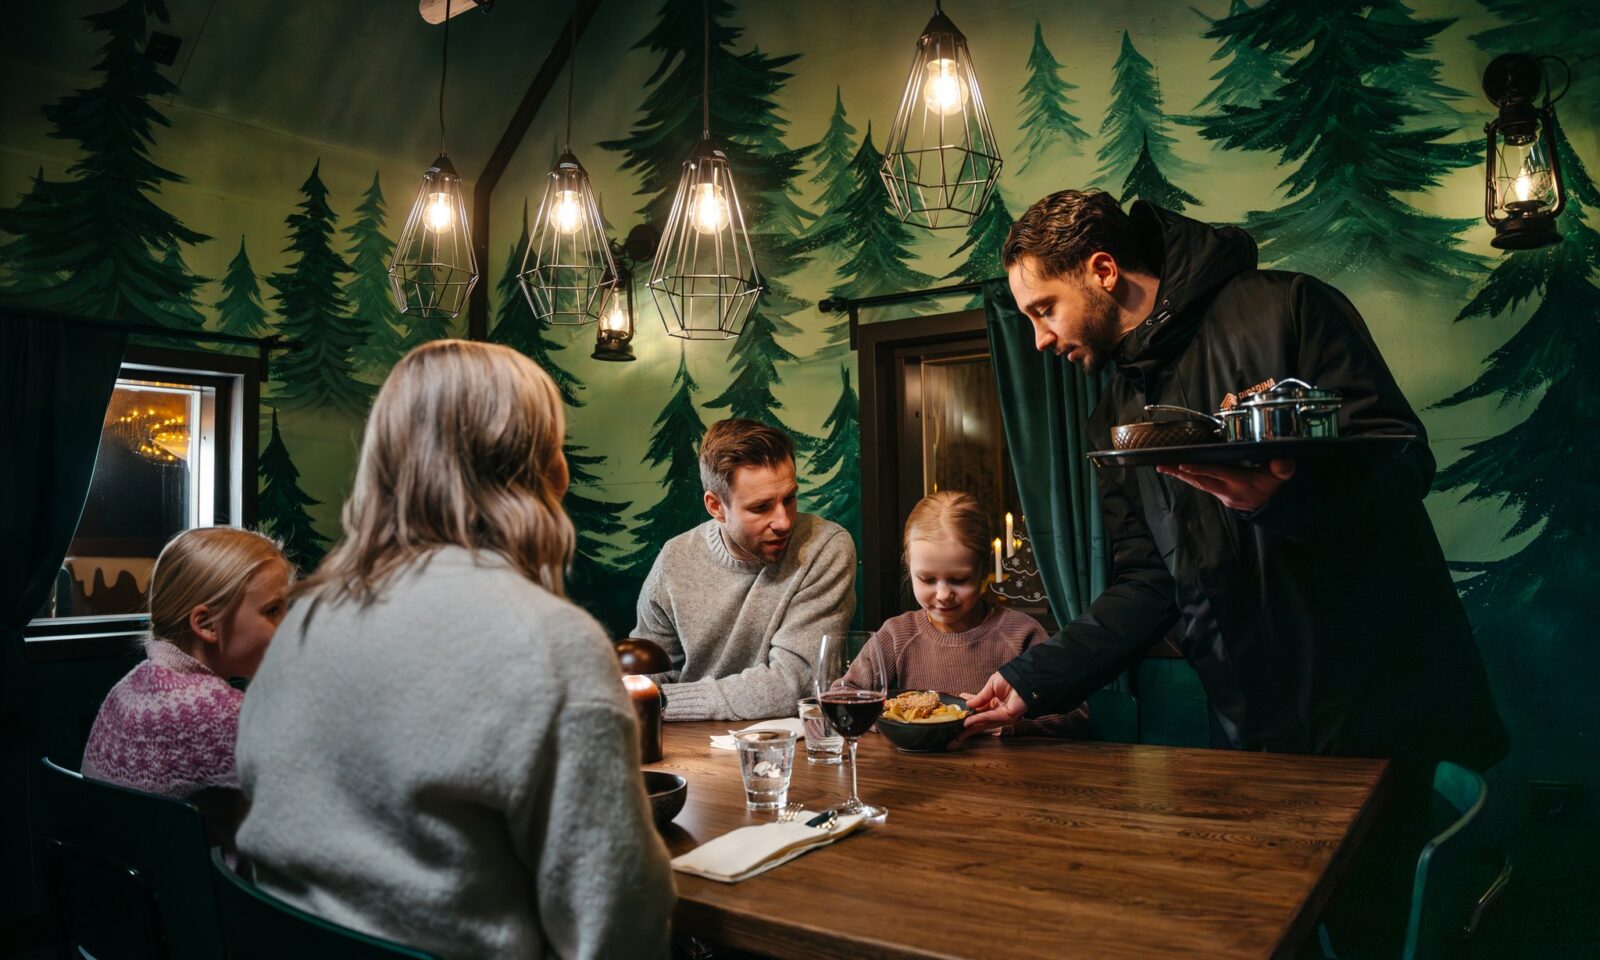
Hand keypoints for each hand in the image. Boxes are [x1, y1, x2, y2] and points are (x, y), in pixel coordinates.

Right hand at [959, 673, 1026, 741]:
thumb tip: (967, 705)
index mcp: (993, 702)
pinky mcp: (1007, 717)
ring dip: (969, 726)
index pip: (977, 709)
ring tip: (957, 730)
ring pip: (982, 722)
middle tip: (953, 731)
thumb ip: (980, 697)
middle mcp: (996, 710)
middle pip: (979, 720)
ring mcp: (1001, 715)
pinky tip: (968, 721)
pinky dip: (978, 719)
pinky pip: (989, 718)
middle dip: (966, 726)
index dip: (966, 711)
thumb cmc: (1010, 678)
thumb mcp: (991, 686)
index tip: (953, 713)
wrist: (1024, 677)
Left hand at [1155, 459, 1294, 511]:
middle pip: (1200, 481)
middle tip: (1161, 466)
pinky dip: (1193, 477)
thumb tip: (1283, 461)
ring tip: (1164, 467)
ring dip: (1182, 476)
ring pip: (1199, 484)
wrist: (1274, 508)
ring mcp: (1223, 495)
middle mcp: (1227, 490)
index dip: (1199, 469)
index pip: (1216, 473)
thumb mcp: (1281, 476)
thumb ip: (1282, 468)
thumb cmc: (1275, 487)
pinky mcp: (1221, 496)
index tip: (1182, 464)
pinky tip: (1181, 471)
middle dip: (1180, 473)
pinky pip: (1204, 485)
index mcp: (1239, 482)